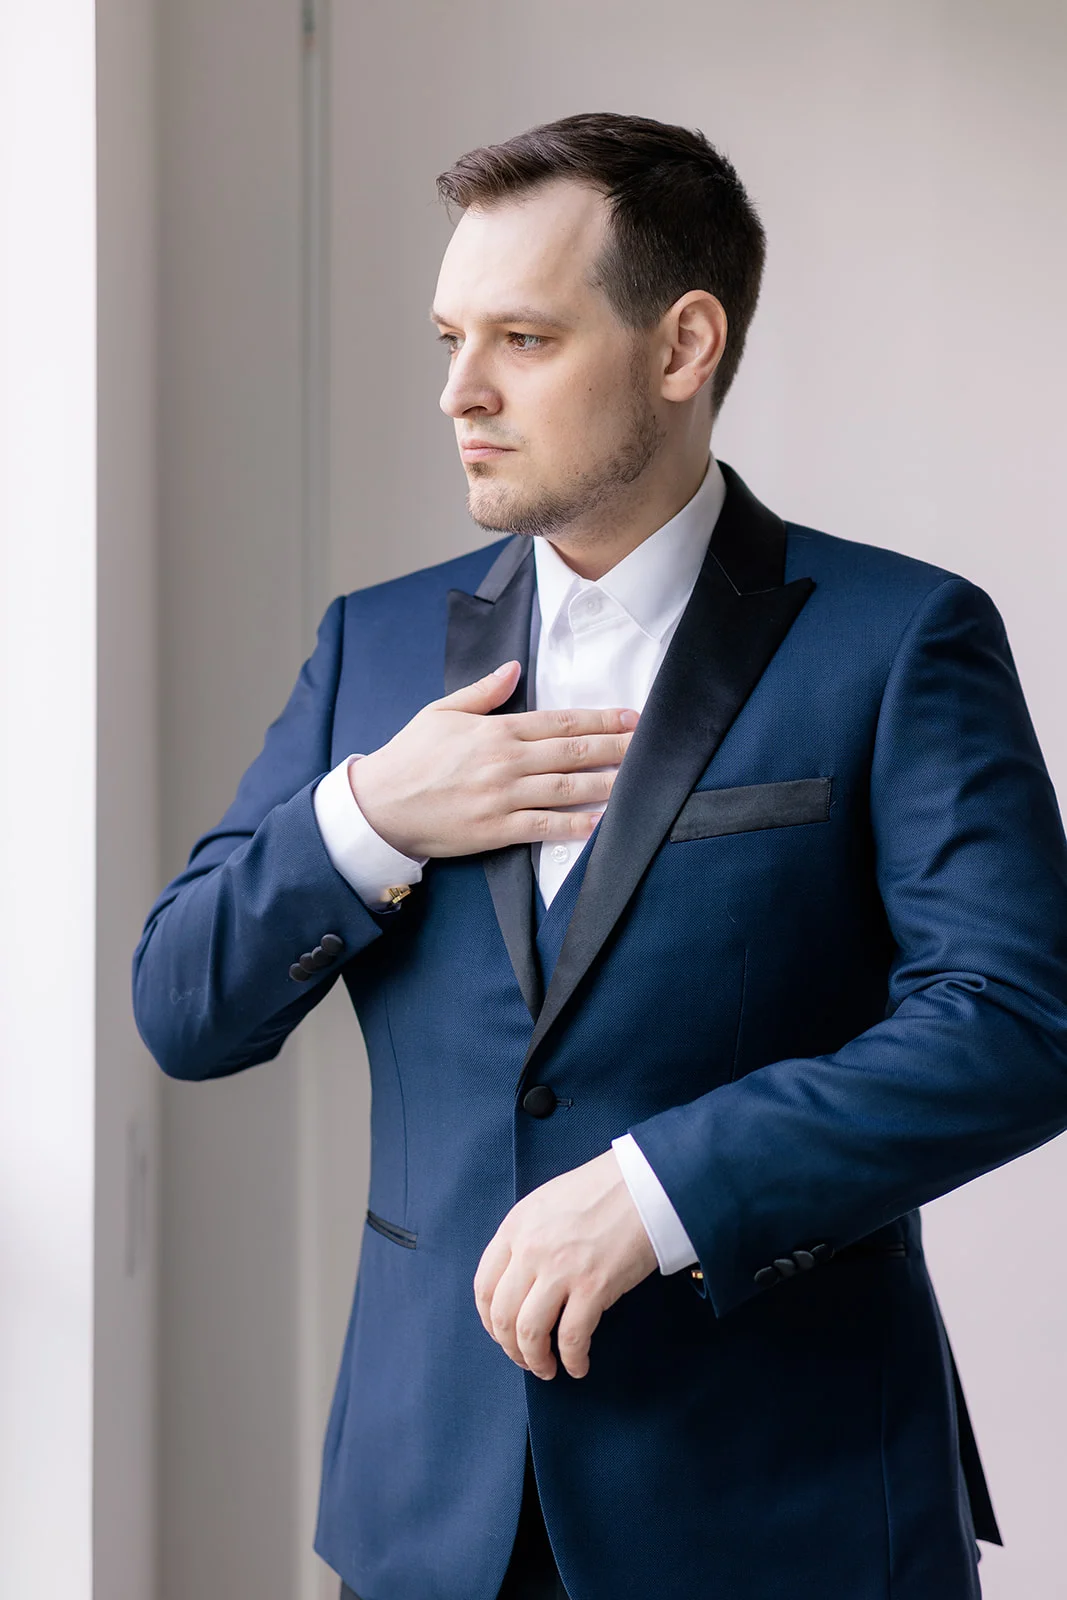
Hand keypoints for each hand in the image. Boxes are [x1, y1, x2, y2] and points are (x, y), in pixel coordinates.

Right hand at [347, 660, 638, 858]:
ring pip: (567, 789)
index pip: (560, 721)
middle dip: (616, 746)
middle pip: (573, 752)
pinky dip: (575, 826)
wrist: (379, 806)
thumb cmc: (409, 757)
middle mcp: (505, 761)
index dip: (600, 718)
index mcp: (496, 730)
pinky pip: (544, 827)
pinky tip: (601, 822)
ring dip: (607, 783)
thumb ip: (483, 691)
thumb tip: (514, 667)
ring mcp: (502, 797)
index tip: (630, 717)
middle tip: (649, 744)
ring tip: (638, 779)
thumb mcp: (441, 712)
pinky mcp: (496, 829)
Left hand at [473, 1149, 657, 1379]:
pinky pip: (572, 1338)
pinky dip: (572, 1360)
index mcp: (516, 1226)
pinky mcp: (593, 1287)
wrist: (645, 1182)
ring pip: (529, 1333)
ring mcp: (560, 1269)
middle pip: (503, 1316)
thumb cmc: (602, 1190)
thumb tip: (520, 1279)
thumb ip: (527, 1237)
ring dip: (536, 1360)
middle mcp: (530, 1249)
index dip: (490, 1321)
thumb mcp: (547, 1203)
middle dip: (511, 1348)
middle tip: (526, 1359)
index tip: (502, 1335)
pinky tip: (579, 1365)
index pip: (484, 1286)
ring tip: (548, 1368)